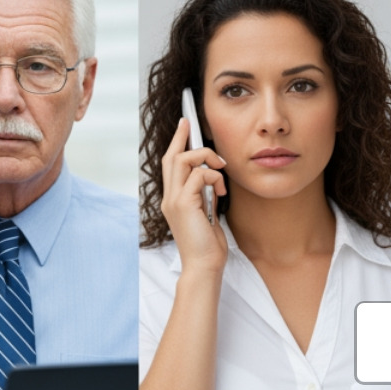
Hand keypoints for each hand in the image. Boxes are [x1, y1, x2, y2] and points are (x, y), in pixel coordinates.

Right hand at [160, 117, 227, 272]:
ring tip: (221, 169)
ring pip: (183, 160)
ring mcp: (174, 200)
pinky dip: (214, 177)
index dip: (176, 143)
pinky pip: (199, 175)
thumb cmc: (207, 246)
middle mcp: (169, 197)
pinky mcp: (184, 203)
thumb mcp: (206, 213)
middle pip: (171, 157)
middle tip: (190, 123)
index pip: (170, 165)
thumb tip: (211, 178)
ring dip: (206, 158)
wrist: (204, 267)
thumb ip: (204, 195)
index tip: (184, 126)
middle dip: (182, 137)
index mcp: (173, 199)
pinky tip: (221, 191)